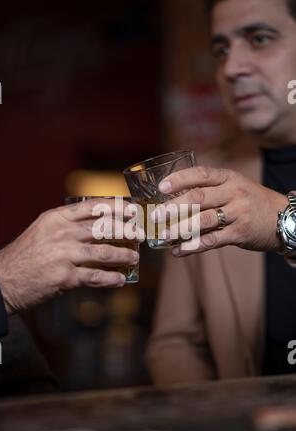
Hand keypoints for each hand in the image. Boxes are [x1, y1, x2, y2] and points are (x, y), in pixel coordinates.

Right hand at [0, 199, 141, 313]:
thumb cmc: (26, 254)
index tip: (131, 210)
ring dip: (123, 255)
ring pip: (103, 252)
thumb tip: (96, 222)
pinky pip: (95, 276)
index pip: (92, 207)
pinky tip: (121, 280)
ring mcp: (64, 255)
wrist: (4, 280)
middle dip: (126, 230)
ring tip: (134, 257)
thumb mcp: (42, 230)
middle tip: (139, 234)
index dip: (115, 207)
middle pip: (103, 228)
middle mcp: (62, 233)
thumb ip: (66, 224)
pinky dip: (111, 278)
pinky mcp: (65, 277)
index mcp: (56, 218)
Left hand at [153, 166, 287, 256]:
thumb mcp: (235, 187)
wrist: (282, 218)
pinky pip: (212, 240)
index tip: (161, 187)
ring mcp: (237, 213)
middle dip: (173, 207)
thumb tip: (174, 199)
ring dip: (179, 229)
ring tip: (162, 236)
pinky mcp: (239, 233)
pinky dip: (193, 246)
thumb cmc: (251, 202)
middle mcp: (233, 192)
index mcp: (229, 178)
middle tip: (154, 216)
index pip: (201, 174)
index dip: (180, 179)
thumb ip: (210, 190)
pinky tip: (178, 251)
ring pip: (203, 220)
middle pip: (198, 198)